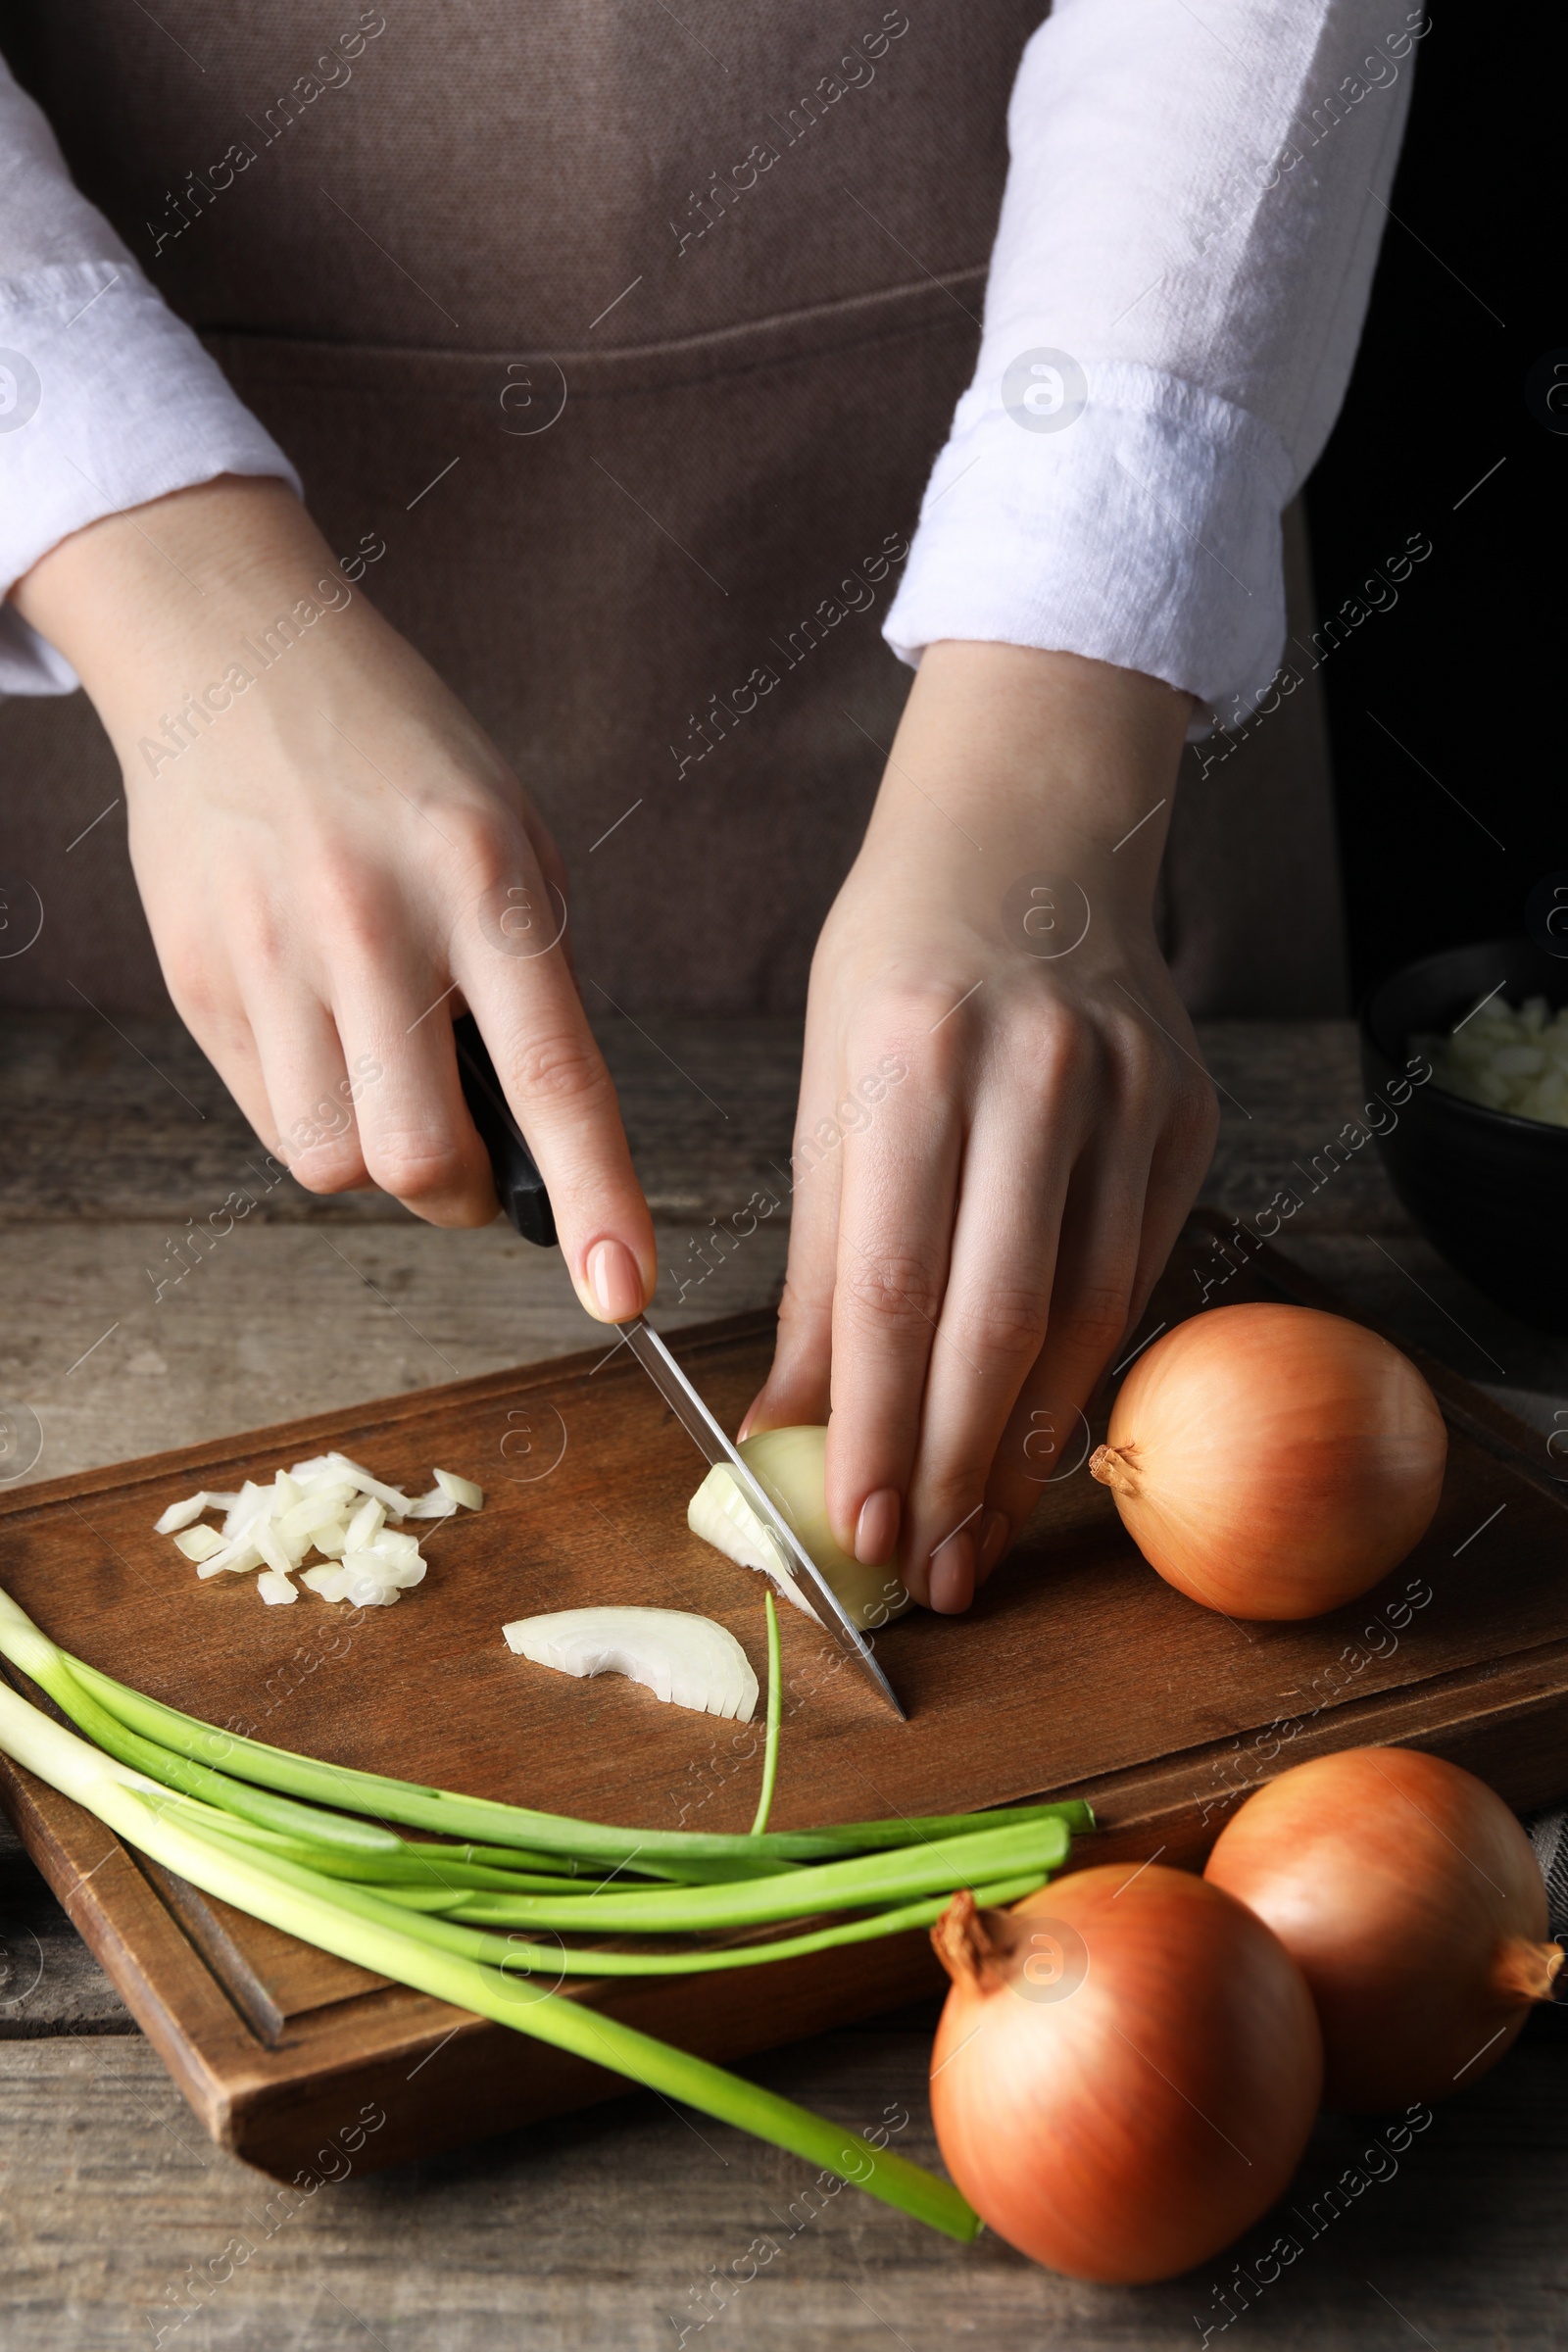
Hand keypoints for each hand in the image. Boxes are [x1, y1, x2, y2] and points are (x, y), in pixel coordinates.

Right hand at [12, 476, 653, 1319]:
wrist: (234, 656)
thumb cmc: (402, 756)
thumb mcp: (512, 838)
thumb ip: (530, 984)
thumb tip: (535, 1142)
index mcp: (485, 880)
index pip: (555, 1077)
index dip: (594, 1198)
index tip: (620, 1287)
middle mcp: (374, 924)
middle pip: (418, 1155)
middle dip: (461, 1194)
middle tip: (475, 1163)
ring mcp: (273, 956)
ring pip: (333, 1162)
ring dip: (380, 1159)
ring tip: (391, 1076)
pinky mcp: (200, 982)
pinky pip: (271, 1122)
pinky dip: (318, 1120)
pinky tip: (329, 1044)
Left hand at [743, 642, 1216, 1611]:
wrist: (1031, 838)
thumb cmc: (898, 961)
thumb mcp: (825, 1081)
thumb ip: (821, 1256)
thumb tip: (791, 1419)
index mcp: (909, 1053)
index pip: (890, 1282)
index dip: (872, 1423)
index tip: (850, 1529)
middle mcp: (1032, 1072)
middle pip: (995, 1318)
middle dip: (950, 1466)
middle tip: (920, 1569)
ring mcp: (1127, 1093)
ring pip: (1082, 1315)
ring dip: (1023, 1448)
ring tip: (975, 1537)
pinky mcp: (1188, 1115)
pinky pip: (1135, 1278)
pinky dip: (1082, 1375)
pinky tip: (1038, 1442)